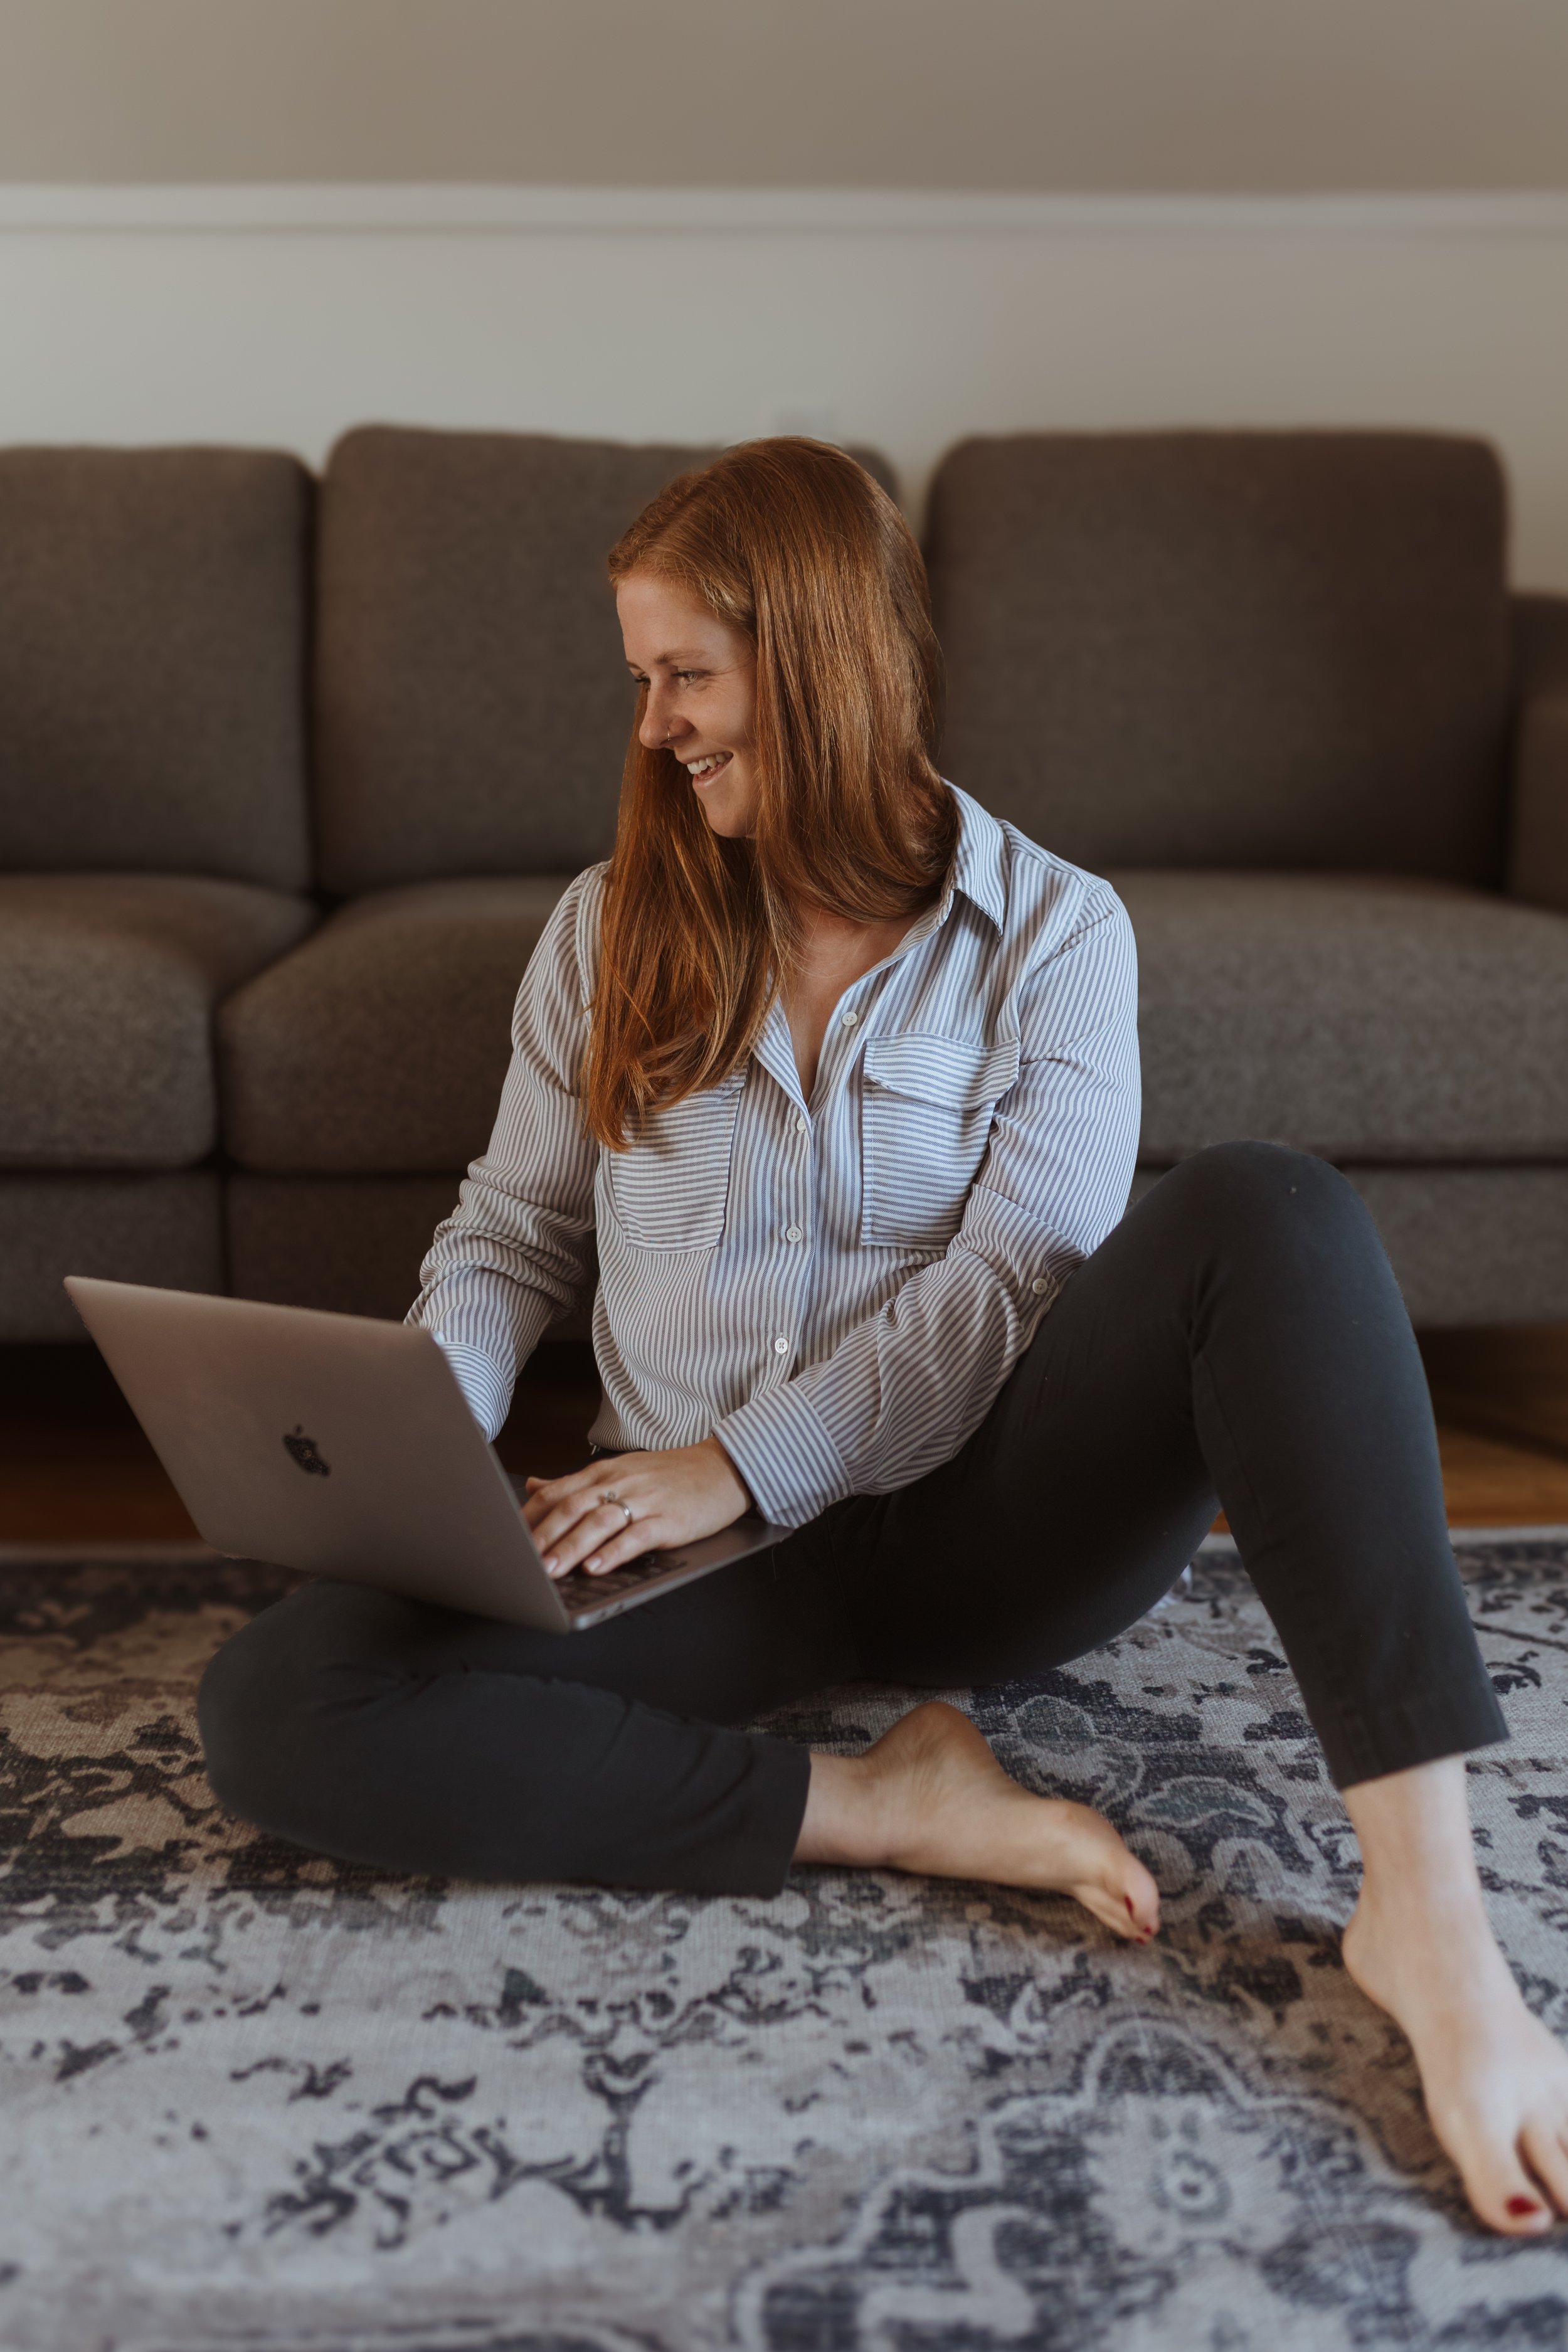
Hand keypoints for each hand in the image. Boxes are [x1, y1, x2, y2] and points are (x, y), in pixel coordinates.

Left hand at [522, 1438, 752, 1578]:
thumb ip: (576, 1482)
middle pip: (572, 1508)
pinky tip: (597, 1566)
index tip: (507, 1539)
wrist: (723, 1467)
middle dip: (543, 1537)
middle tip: (520, 1561)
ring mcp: (645, 1500)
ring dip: (570, 1548)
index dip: (529, 1518)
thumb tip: (535, 1486)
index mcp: (604, 1471)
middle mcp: (620, 1483)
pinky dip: (614, 1552)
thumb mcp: (620, 1470)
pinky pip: (636, 1536)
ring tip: (549, 1571)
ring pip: (599, 1523)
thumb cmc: (670, 1473)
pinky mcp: (669, 1520)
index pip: (557, 1493)